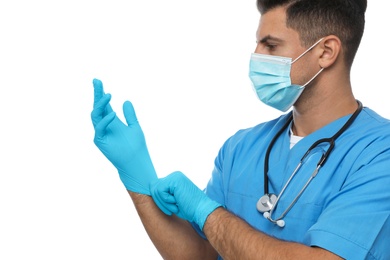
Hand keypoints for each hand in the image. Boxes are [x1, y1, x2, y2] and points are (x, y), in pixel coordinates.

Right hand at [91, 78, 156, 194]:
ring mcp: (101, 133)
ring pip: (95, 115)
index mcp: (112, 121)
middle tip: (96, 81)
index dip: (100, 93)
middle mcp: (105, 125)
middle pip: (97, 107)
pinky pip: (99, 128)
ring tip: (108, 94)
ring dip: (101, 104)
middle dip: (96, 94)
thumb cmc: (136, 146)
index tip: (97, 81)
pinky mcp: (100, 141)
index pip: (104, 104)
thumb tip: (127, 101)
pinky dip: (105, 120)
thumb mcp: (134, 126)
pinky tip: (113, 113)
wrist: (137, 161)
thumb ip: (130, 115)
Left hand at [150, 171, 221, 229]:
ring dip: (164, 202)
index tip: (171, 208)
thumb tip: (151, 190)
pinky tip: (177, 202)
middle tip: (173, 208)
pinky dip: (166, 200)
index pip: (156, 186)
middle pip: (153, 186)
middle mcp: (174, 175)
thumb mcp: (174, 200)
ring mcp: (175, 176)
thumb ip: (164, 194)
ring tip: (176, 205)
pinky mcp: (174, 180)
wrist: (202, 210)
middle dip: (160, 201)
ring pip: (155, 189)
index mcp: (174, 179)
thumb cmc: (190, 209)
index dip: (160, 200)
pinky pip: (159, 190)